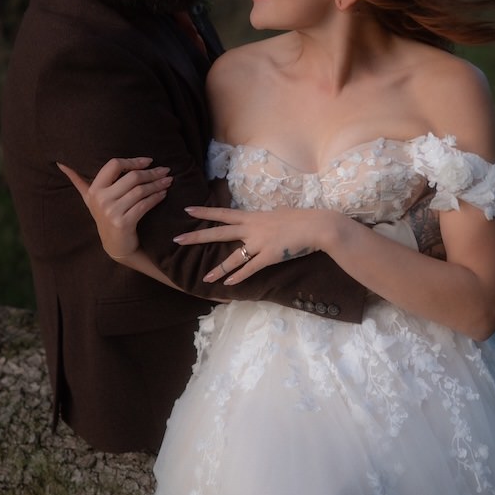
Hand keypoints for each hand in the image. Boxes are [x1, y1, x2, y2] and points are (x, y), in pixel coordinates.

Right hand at [58, 157, 171, 259]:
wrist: (114, 245)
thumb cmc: (104, 216)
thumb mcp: (89, 199)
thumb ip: (78, 180)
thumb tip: (61, 163)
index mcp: (94, 189)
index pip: (114, 164)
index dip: (132, 161)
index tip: (148, 161)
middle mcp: (101, 199)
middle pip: (131, 177)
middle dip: (151, 172)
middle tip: (165, 170)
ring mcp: (111, 212)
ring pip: (140, 191)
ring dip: (157, 184)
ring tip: (168, 180)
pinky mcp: (124, 223)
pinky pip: (144, 205)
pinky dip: (156, 197)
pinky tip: (164, 194)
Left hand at [174, 205, 343, 284]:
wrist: (317, 226)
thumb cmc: (301, 219)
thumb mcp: (279, 213)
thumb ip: (266, 218)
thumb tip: (261, 219)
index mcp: (253, 216)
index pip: (223, 213)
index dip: (205, 212)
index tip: (187, 210)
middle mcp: (252, 228)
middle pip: (219, 233)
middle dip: (197, 236)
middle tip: (177, 239)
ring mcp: (260, 243)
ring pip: (233, 257)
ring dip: (218, 269)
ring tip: (204, 278)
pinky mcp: (269, 256)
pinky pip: (251, 268)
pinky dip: (239, 277)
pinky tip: (228, 284)